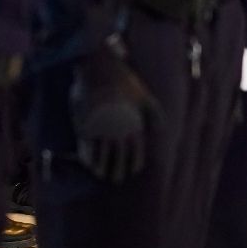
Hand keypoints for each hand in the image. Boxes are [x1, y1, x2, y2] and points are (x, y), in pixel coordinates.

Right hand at [70, 38, 157, 183]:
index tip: (134, 170)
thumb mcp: (144, 95)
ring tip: (101, 174)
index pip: (136, 150)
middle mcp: (118, 129)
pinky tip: (87, 163)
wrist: (99, 69)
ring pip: (101, 155)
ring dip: (101, 167)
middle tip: (116, 179)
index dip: (135, 162)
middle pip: (118, 157)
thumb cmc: (123, 81)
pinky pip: (86, 146)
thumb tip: (161, 129)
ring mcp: (101, 128)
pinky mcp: (85, 125)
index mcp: (133, 123)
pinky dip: (87, 157)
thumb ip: (154, 113)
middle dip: (118, 170)